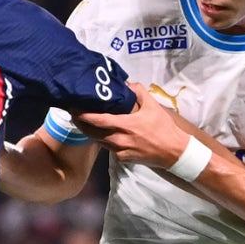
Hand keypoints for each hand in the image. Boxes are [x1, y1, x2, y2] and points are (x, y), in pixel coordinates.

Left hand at [73, 82, 191, 167]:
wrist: (172, 151)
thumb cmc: (162, 127)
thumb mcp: (152, 105)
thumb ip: (138, 91)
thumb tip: (126, 84)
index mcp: (125, 125)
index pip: (97, 120)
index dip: (83, 115)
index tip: (73, 108)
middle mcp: (118, 140)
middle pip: (91, 133)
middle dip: (80, 123)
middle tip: (72, 114)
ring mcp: (119, 151)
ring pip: (98, 141)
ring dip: (90, 132)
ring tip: (83, 122)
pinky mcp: (122, 159)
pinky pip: (108, 148)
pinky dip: (103, 140)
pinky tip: (102, 133)